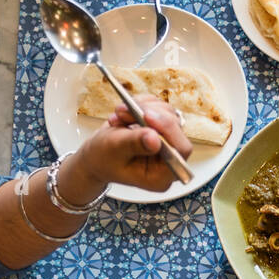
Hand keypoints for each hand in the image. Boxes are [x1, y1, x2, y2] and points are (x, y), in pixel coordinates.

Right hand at [71, 98, 191, 193]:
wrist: (98, 153)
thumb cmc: (104, 158)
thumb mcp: (114, 150)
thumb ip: (134, 144)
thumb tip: (154, 139)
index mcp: (161, 175)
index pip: (180, 150)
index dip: (168, 130)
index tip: (146, 116)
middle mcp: (169, 158)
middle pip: (175, 128)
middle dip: (149, 114)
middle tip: (123, 111)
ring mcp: (166, 140)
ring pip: (166, 113)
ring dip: (142, 107)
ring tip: (119, 115)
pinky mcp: (160, 126)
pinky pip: (158, 106)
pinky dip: (141, 103)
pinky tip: (125, 113)